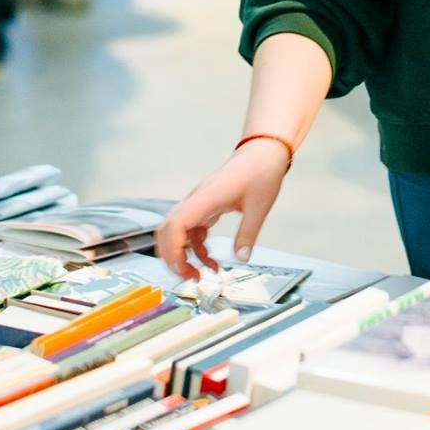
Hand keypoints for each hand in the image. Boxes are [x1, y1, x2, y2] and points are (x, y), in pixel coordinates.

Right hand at [155, 140, 290, 278]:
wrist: (262, 152)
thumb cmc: (261, 171)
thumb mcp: (260, 206)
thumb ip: (249, 234)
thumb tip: (241, 259)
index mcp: (207, 197)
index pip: (176, 223)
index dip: (173, 249)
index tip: (184, 269)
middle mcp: (197, 199)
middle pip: (167, 229)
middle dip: (172, 256)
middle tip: (189, 277)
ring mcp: (198, 202)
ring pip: (176, 231)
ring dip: (182, 254)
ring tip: (198, 275)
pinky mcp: (204, 206)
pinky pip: (191, 231)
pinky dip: (196, 249)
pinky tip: (210, 261)